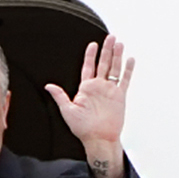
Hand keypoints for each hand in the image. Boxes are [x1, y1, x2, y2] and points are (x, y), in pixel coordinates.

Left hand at [45, 36, 132, 177]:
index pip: (88, 67)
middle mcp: (98, 87)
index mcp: (86, 88)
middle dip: (107, 50)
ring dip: (117, 56)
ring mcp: (110, 91)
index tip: (93, 44)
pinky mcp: (119, 97)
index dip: (90, 55)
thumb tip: (48, 85)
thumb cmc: (82, 129)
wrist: (99, 139)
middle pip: (103, 64)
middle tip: (110, 37)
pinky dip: (128, 70)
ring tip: (119, 44)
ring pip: (114, 69)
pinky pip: (124, 80)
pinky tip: (130, 60)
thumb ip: (60, 96)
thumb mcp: (67, 110)